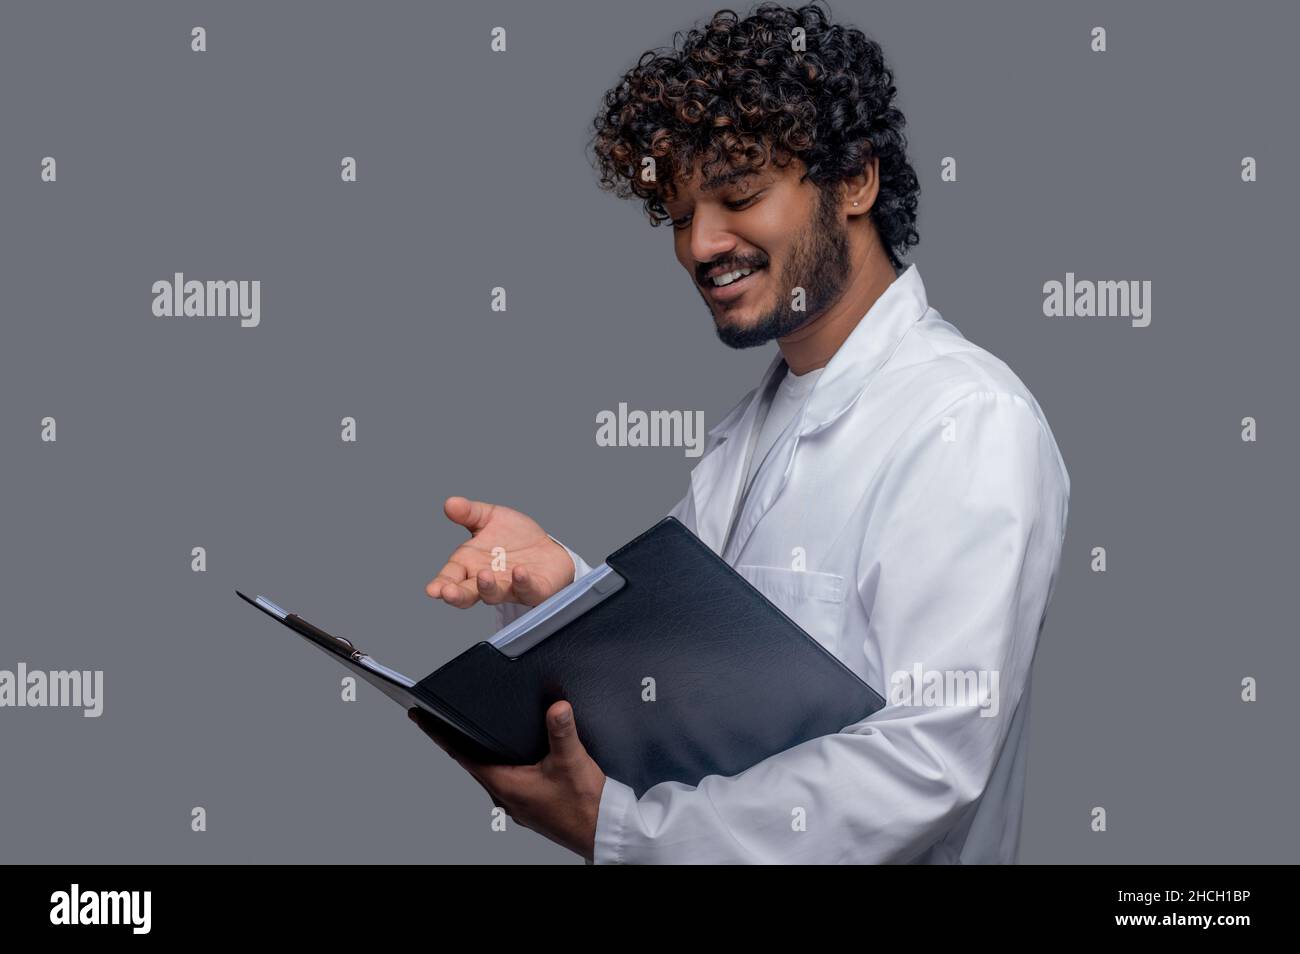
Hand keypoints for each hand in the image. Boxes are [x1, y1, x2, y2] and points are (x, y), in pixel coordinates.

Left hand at [408, 701, 605, 861]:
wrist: (603, 833)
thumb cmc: (585, 807)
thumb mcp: (572, 762)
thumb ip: (562, 731)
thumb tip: (556, 707)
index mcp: (505, 785)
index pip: (462, 755)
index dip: (440, 734)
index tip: (420, 717)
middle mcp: (505, 796)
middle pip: (473, 762)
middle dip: (459, 739)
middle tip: (443, 717)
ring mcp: (517, 803)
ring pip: (491, 771)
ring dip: (483, 753)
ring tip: (476, 732)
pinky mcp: (530, 805)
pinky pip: (507, 779)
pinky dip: (503, 764)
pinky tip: (515, 755)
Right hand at [426, 496, 575, 610]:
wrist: (548, 548)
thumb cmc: (515, 537)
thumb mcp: (492, 518)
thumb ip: (470, 513)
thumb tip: (450, 503)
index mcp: (470, 565)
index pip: (451, 577)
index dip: (441, 585)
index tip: (432, 590)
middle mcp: (487, 580)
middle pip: (468, 593)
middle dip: (457, 595)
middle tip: (448, 592)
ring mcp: (510, 588)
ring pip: (495, 595)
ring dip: (488, 587)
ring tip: (484, 576)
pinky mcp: (534, 590)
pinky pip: (527, 589)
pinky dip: (522, 582)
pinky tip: (519, 572)